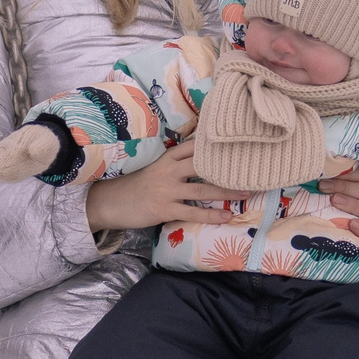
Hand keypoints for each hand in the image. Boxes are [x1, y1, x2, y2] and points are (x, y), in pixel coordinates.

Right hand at [83, 139, 251, 234]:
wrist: (107, 203)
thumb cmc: (132, 186)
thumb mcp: (152, 168)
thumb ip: (173, 163)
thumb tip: (199, 160)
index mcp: (165, 158)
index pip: (194, 146)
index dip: (215, 143)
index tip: (237, 141)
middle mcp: (168, 170)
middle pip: (203, 164)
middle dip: (228, 166)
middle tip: (251, 167)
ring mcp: (166, 190)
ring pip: (202, 187)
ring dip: (227, 190)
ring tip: (246, 192)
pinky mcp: (163, 208)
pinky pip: (192, 211)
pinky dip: (211, 214)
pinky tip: (226, 217)